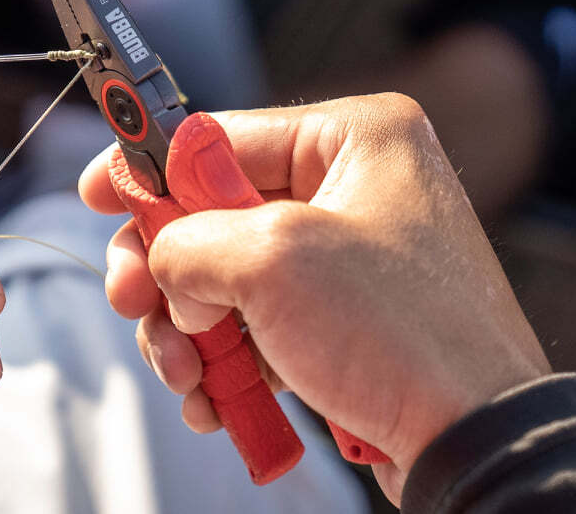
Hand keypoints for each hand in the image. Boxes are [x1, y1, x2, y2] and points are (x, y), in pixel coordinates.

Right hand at [79, 93, 550, 501]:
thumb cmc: (405, 333)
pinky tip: (212, 400)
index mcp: (356, 138)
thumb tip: (160, 255)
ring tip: (184, 372)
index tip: (98, 193)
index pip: (222, 135)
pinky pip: (259, 326)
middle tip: (133, 301)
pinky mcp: (346, 322)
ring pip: (227, 278)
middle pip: (215, 212)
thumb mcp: (272, 260)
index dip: (150, 167)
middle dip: (166, 269)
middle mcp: (357, 187)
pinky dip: (225, 362)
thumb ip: (190, 239)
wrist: (477, 440)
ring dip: (188, 329)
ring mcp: (351, 259)